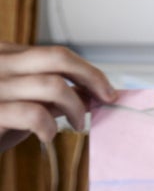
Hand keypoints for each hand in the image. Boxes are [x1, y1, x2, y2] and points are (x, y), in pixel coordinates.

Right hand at [0, 42, 115, 151]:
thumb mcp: (21, 102)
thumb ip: (50, 94)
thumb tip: (94, 92)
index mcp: (5, 55)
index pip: (57, 54)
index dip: (88, 71)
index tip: (106, 90)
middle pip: (58, 57)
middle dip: (91, 78)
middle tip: (105, 100)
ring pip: (53, 85)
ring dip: (76, 108)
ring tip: (78, 125)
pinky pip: (33, 114)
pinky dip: (50, 126)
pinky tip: (48, 136)